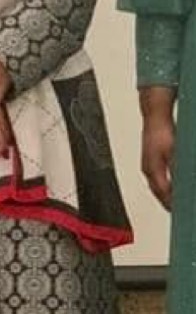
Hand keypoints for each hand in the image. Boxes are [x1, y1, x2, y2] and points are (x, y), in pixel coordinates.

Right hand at [140, 86, 175, 210]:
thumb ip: (177, 171)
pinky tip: (172, 188)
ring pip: (156, 187)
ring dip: (166, 196)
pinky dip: (164, 187)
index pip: (164, 194)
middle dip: (169, 204)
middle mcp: (148, 170)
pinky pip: (157, 180)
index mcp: (153, 170)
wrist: (154, 116)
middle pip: (159, 193)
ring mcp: (147, 165)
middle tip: (179, 212)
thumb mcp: (175, 153)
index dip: (173, 205)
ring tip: (176, 204)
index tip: (182, 213)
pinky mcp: (150, 161)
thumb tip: (182, 185)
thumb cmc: (163, 132)